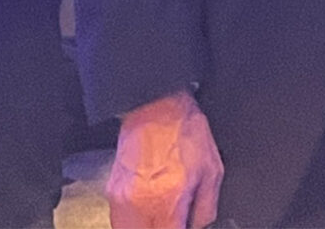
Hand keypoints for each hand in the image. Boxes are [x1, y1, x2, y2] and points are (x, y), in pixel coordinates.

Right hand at [108, 91, 223, 228]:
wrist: (156, 107)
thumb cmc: (185, 133)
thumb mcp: (212, 171)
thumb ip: (206, 210)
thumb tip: (199, 227)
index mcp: (168, 201)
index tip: (184, 224)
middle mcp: (140, 205)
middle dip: (162, 228)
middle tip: (173, 219)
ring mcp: (121, 200)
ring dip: (148, 227)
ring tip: (161, 217)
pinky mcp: (112, 192)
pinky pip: (121, 221)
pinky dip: (135, 222)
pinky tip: (150, 210)